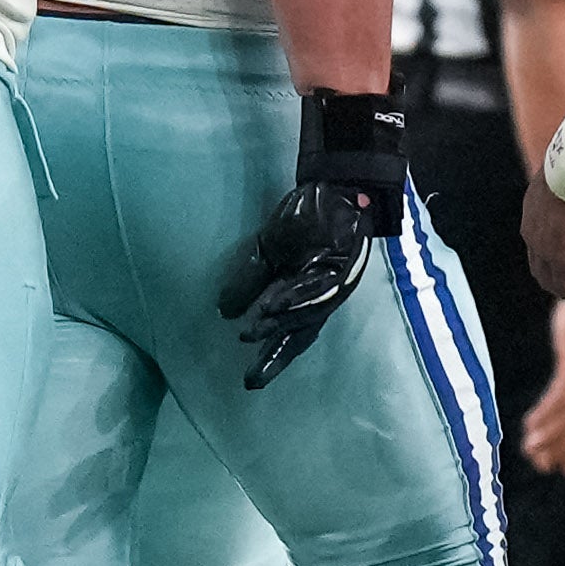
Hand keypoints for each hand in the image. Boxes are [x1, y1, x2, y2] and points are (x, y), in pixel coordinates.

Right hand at [214, 90, 406, 389]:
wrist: (334, 185)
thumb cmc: (304, 218)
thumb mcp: (267, 248)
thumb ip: (249, 278)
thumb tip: (224, 311)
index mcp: (306, 295)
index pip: (288, 333)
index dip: (272, 356)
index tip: (250, 381)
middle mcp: (322, 295)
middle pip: (299, 333)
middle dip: (275, 355)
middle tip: (252, 379)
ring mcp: (333, 281)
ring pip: (305, 312)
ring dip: (277, 323)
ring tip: (250, 333)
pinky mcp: (339, 263)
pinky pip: (314, 285)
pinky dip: (293, 297)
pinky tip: (272, 305)